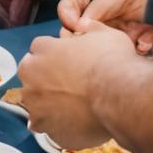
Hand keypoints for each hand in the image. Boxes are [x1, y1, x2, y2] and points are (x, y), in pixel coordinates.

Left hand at [18, 24, 138, 148]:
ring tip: (75, 108)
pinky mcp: (44, 126)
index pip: (40, 50)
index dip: (56, 57)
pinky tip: (75, 123)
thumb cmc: (113, 63)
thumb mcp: (103, 33)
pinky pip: (47, 126)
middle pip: (33, 76)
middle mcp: (30, 74)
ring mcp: (35, 103)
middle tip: (72, 87)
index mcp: (41, 48)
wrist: (121, 96)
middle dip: (48, 80)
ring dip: (50, 104)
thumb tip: (86, 26)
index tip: (69, 65)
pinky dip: (57, 126)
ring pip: (37, 103)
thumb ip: (89, 29)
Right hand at [59, 0, 152, 54]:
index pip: (70, 10)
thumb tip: (79, 26)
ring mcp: (120, 39)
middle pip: (83, 36)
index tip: (76, 25)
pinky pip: (126, 57)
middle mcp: (106, 24)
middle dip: (95, 36)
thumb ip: (101, 5)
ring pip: (104, 49)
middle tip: (112, 33)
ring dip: (121, 43)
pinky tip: (150, 39)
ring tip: (141, 33)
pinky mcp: (135, 51)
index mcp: (99, 7)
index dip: (68, 16)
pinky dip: (139, 47)